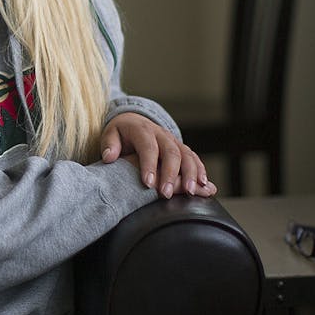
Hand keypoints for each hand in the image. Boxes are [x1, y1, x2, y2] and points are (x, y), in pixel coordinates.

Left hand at [100, 112, 216, 198]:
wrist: (135, 121)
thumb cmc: (120, 133)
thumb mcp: (110, 134)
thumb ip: (109, 144)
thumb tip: (109, 157)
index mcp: (142, 130)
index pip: (148, 147)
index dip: (149, 165)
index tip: (148, 184)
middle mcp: (161, 134)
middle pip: (170, 152)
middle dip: (171, 174)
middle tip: (167, 194)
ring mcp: (173, 140)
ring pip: (187, 155)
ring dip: (190, 173)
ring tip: (190, 191)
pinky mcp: (181, 148)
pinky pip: (194, 158)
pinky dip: (200, 171)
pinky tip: (204, 185)